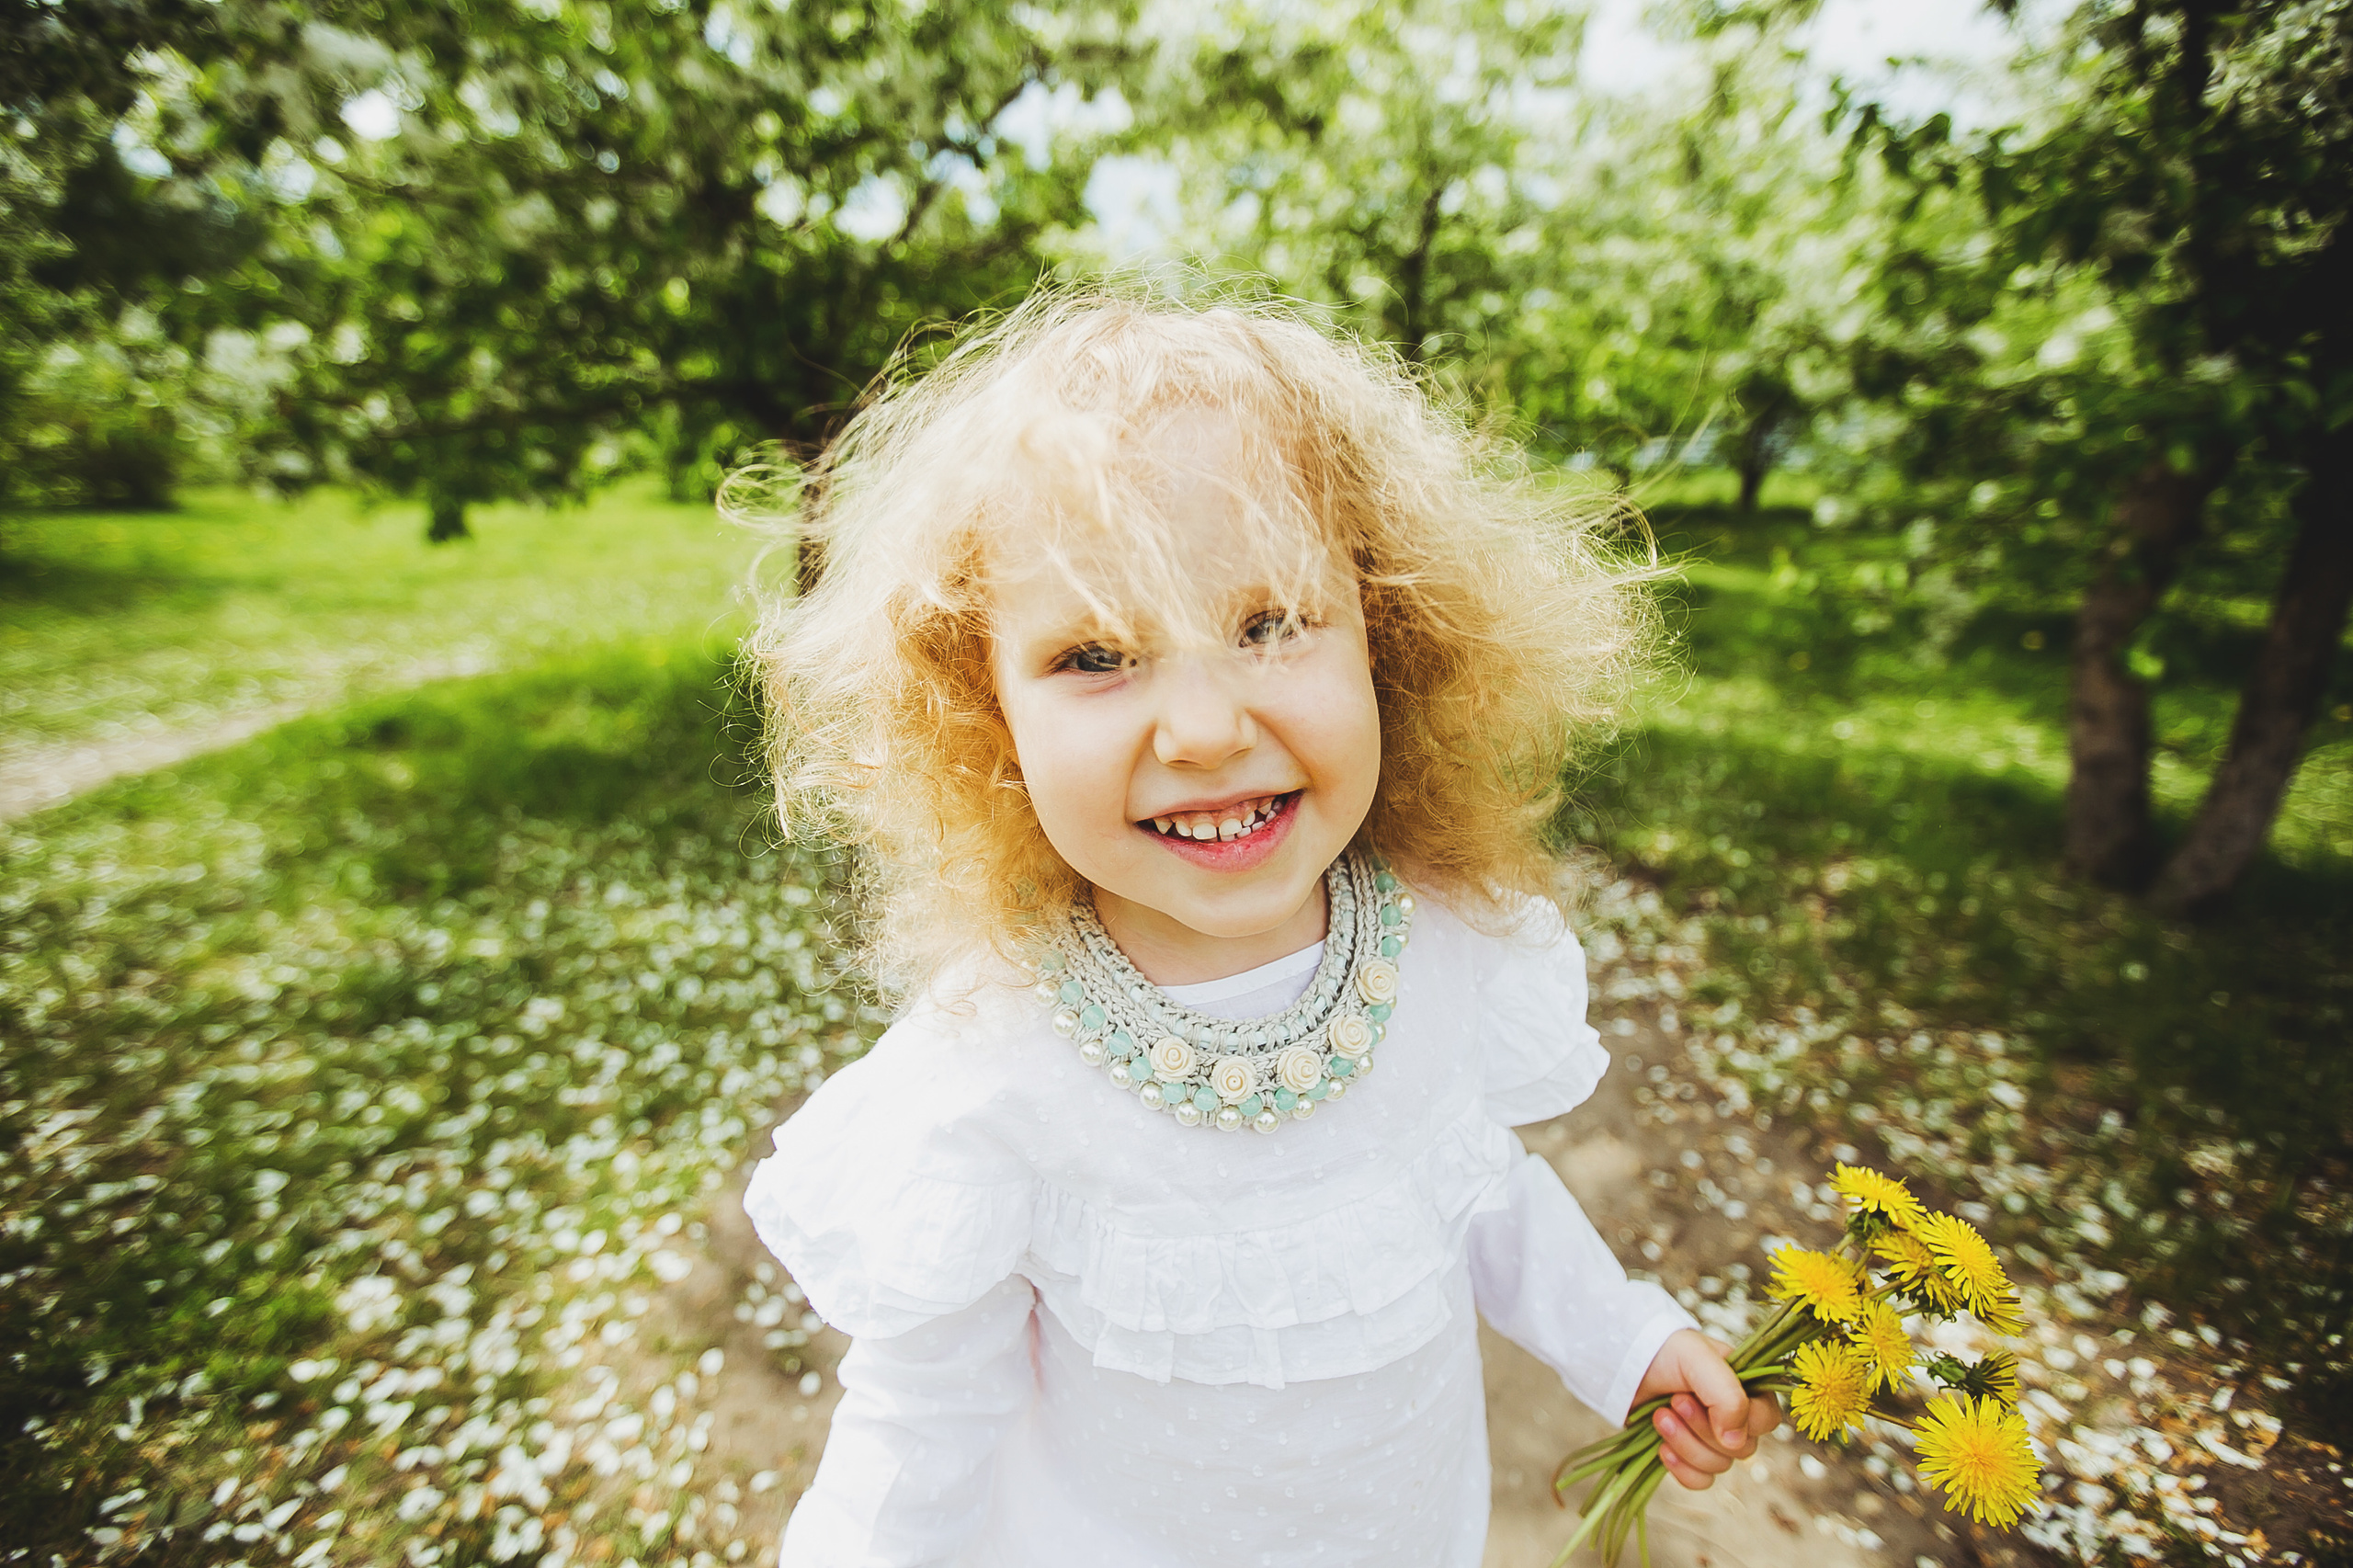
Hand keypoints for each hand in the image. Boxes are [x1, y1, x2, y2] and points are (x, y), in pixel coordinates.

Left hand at [1632, 1328, 1781, 1490]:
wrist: (1625, 1361)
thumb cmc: (1666, 1352)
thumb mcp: (1698, 1359)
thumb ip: (1727, 1396)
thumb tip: (1734, 1442)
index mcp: (1748, 1389)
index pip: (1765, 1420)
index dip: (1738, 1420)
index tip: (1702, 1401)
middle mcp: (1735, 1417)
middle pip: (1741, 1450)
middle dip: (1701, 1428)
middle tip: (1674, 1401)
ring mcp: (1712, 1439)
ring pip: (1718, 1466)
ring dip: (1685, 1443)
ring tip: (1660, 1416)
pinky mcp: (1689, 1455)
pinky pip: (1700, 1481)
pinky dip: (1681, 1468)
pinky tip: (1662, 1448)